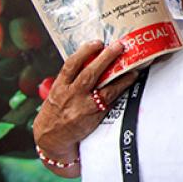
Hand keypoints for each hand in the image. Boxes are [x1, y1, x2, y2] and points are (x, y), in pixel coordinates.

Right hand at [32, 40, 138, 157]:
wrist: (51, 138)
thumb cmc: (55, 111)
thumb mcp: (56, 92)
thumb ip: (70, 78)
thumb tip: (90, 58)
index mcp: (59, 87)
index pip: (71, 65)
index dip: (84, 52)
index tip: (97, 43)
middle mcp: (71, 96)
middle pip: (89, 74)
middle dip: (105, 58)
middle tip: (118, 46)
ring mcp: (84, 107)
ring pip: (104, 88)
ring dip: (119, 74)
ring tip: (131, 64)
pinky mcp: (95, 116)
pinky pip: (111, 100)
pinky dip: (122, 88)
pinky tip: (131, 79)